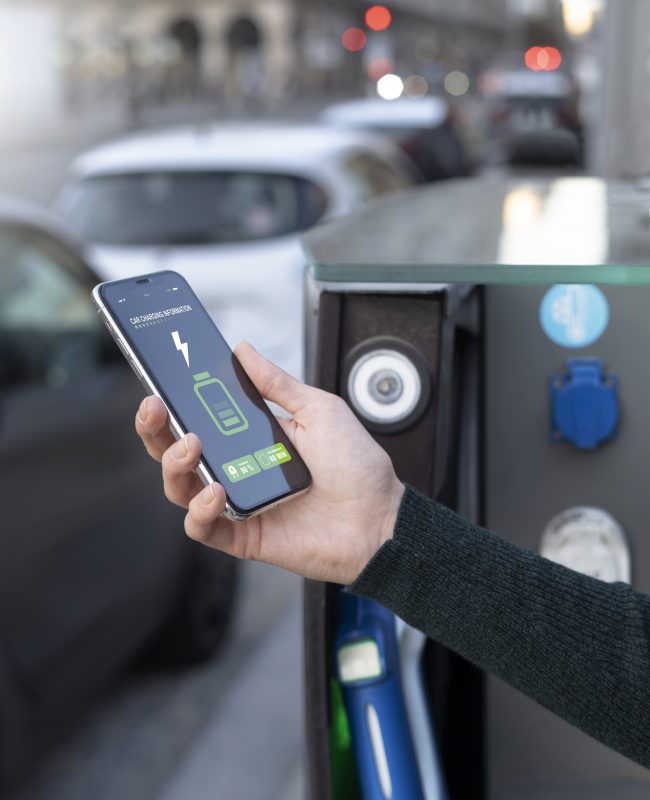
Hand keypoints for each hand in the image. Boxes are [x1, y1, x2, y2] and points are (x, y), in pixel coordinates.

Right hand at [135, 342, 403, 584]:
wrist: (380, 517)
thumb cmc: (357, 466)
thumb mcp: (318, 410)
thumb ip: (277, 383)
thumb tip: (243, 351)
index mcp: (251, 436)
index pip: (199, 418)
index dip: (174, 402)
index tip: (159, 380)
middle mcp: (238, 468)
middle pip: (176, 452)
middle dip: (156, 430)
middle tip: (156, 407)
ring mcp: (237, 502)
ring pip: (180, 488)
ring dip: (173, 465)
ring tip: (190, 446)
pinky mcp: (243, 535)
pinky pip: (203, 527)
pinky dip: (201, 509)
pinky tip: (216, 490)